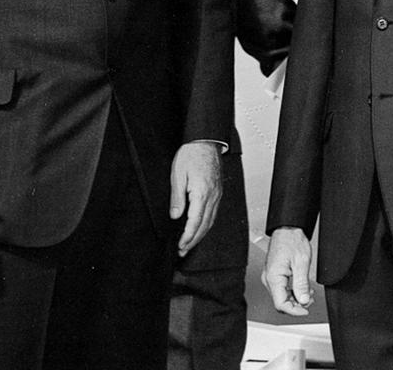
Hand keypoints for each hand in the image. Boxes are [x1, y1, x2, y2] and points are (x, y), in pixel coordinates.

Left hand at [169, 141, 221, 256]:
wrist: (206, 141)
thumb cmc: (192, 154)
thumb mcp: (178, 174)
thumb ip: (177, 197)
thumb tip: (175, 216)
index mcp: (202, 193)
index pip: (195, 222)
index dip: (188, 237)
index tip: (181, 246)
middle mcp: (212, 196)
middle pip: (205, 225)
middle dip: (194, 241)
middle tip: (183, 251)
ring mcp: (217, 194)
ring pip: (211, 220)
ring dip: (200, 235)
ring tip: (190, 244)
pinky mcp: (218, 191)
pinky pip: (214, 213)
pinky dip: (207, 224)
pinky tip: (201, 227)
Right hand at [264, 226, 313, 315]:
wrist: (288, 229)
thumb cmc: (292, 240)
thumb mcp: (301, 263)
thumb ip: (302, 284)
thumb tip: (303, 301)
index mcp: (274, 277)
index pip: (281, 304)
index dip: (294, 311)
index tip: (306, 310)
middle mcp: (269, 279)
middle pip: (281, 302)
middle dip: (297, 304)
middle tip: (310, 299)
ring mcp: (270, 277)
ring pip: (282, 297)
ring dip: (295, 298)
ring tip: (308, 292)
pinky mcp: (274, 274)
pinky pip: (282, 289)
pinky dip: (292, 292)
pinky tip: (301, 288)